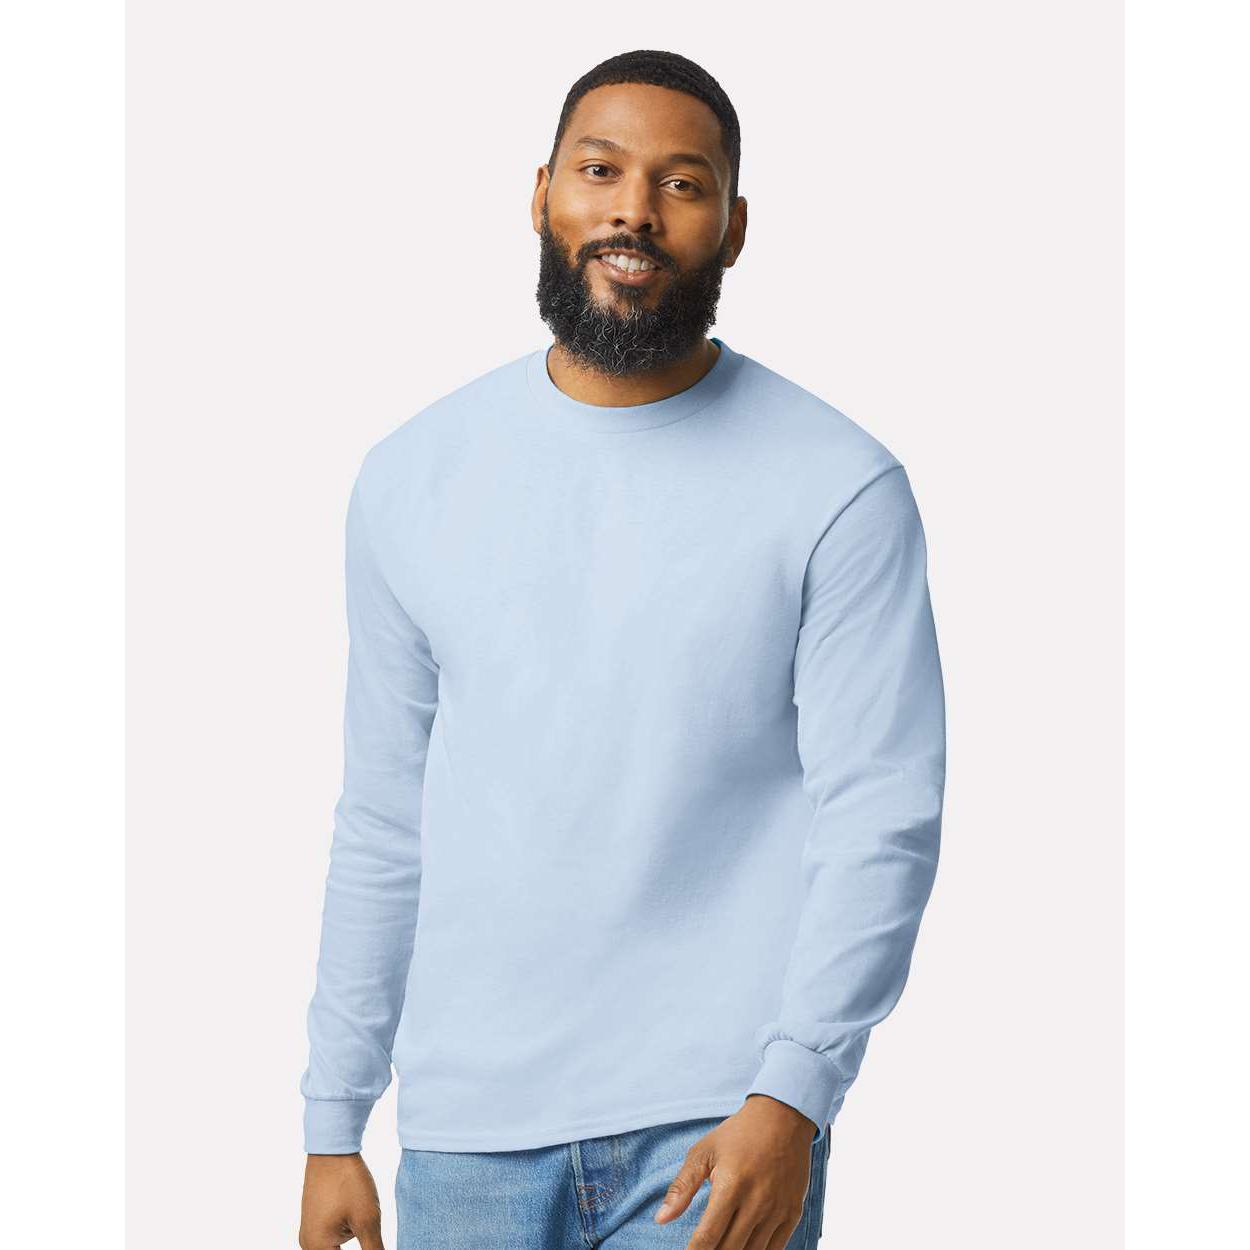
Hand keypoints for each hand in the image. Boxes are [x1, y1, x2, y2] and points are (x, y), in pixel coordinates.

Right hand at [299, 1152, 385, 1249]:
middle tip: (374, 1241)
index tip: (374, 1245)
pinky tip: (359, 1230)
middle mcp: (308, 1244)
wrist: (332, 1148)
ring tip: (365, 1230)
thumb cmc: (348, 1182)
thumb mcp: (367, 1220)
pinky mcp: (315, 1219)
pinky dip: (345, 1240)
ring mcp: (310, 1231)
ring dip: (351, 1247)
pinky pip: (329, 1240)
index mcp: (316, 1248)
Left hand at [654, 1095, 818, 1249]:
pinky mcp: (793, 1213)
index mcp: (731, 1184)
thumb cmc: (738, 1134)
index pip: (708, 1235)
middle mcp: (757, 1201)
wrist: (783, 1118)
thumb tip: (661, 1219)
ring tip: (720, 1249)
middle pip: (730, 1249)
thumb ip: (682, 1187)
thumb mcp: (704, 1152)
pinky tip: (743, 1249)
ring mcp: (778, 1210)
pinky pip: (776, 1249)